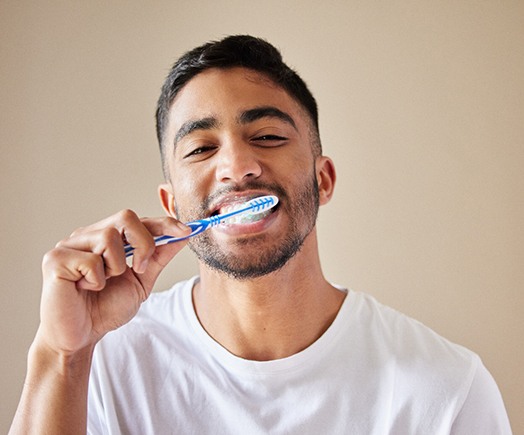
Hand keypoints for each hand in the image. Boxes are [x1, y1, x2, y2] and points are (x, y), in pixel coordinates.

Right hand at [36, 210, 189, 355]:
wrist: (79, 338)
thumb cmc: (105, 309)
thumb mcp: (141, 281)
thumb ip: (158, 257)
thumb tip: (183, 235)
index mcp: (105, 238)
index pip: (138, 220)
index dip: (164, 223)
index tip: (186, 231)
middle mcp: (87, 236)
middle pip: (126, 217)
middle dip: (144, 243)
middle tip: (139, 269)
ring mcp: (69, 245)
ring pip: (109, 236)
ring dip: (116, 267)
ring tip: (103, 284)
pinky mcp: (55, 260)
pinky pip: (91, 260)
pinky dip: (96, 280)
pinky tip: (85, 289)